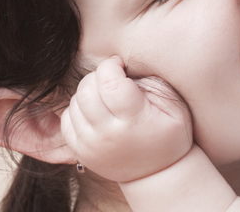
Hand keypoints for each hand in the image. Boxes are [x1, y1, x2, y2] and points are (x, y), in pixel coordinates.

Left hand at [61, 56, 192, 182]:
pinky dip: (77, 109)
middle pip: (86, 91)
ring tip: (106, 96)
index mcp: (133, 121)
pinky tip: (95, 110)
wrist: (158, 174)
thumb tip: (121, 69)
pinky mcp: (80, 152)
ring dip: (88, 92)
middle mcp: (107, 135)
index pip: (109, 83)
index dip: (111, 65)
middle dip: (97, 76)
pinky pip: (66, 120)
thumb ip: (148, 82)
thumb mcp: (173, 105)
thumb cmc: (169, 134)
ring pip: (74, 103)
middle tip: (112, 79)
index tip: (120, 66)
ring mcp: (90, 146)